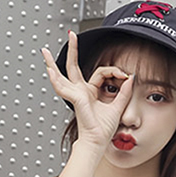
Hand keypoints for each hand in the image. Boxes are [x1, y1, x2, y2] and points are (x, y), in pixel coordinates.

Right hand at [41, 31, 134, 150]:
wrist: (97, 141)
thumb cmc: (103, 129)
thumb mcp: (118, 107)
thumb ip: (124, 92)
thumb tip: (130, 78)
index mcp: (90, 92)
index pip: (101, 73)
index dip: (114, 71)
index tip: (125, 75)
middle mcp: (81, 92)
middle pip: (73, 67)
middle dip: (73, 50)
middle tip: (71, 35)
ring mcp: (76, 94)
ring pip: (62, 74)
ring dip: (52, 62)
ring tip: (44, 52)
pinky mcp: (75, 98)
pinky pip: (63, 87)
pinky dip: (55, 79)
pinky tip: (49, 71)